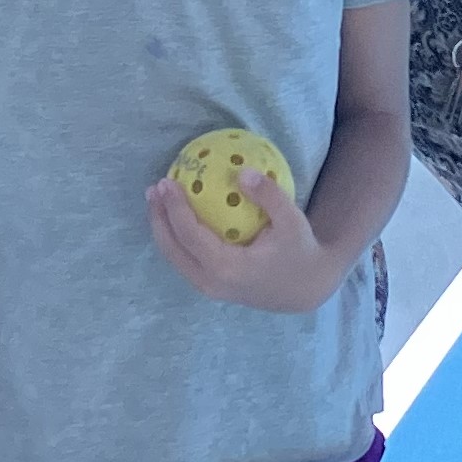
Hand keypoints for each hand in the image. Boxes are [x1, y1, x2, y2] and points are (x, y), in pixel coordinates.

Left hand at [145, 169, 343, 312]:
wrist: (306, 290)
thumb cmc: (300, 252)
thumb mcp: (293, 221)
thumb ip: (269, 196)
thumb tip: (243, 172)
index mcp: (228, 268)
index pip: (190, 236)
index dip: (174, 208)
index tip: (167, 182)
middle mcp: (212, 282)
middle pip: (172, 249)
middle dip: (158, 218)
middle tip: (154, 188)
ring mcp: (209, 288)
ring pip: (174, 257)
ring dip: (162, 228)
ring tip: (157, 199)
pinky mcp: (211, 286)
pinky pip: (184, 259)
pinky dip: (175, 236)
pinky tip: (176, 215)